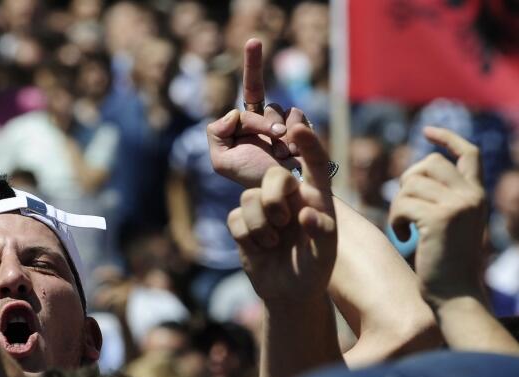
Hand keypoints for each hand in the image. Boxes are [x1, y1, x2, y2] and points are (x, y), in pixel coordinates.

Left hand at [208, 38, 304, 187]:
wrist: (280, 193)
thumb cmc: (251, 177)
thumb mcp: (223, 161)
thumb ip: (216, 134)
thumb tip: (232, 113)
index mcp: (246, 121)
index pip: (250, 90)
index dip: (253, 63)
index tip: (254, 42)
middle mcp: (268, 117)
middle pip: (265, 103)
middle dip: (263, 123)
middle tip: (273, 139)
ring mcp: (287, 122)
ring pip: (282, 110)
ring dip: (280, 133)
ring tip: (281, 155)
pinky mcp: (304, 129)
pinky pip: (298, 117)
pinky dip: (295, 135)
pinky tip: (293, 153)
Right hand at [227, 124, 337, 303]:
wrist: (290, 292)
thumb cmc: (315, 268)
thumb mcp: (325, 252)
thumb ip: (322, 231)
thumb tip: (306, 213)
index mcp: (315, 196)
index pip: (315, 164)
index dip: (308, 144)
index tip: (298, 128)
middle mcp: (288, 197)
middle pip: (272, 175)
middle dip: (273, 196)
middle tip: (282, 221)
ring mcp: (264, 209)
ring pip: (249, 197)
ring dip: (259, 224)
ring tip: (272, 243)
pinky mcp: (244, 224)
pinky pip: (235, 218)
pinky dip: (247, 235)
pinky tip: (259, 249)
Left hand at [389, 127, 486, 306]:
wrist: (455, 296)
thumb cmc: (445, 266)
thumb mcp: (451, 225)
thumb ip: (443, 198)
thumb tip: (415, 176)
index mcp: (478, 195)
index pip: (468, 153)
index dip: (447, 138)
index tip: (427, 131)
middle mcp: (472, 195)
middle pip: (428, 164)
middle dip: (407, 182)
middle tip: (404, 209)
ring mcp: (458, 205)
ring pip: (410, 184)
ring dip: (398, 206)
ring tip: (404, 228)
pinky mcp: (440, 219)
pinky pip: (402, 204)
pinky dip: (395, 220)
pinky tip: (403, 236)